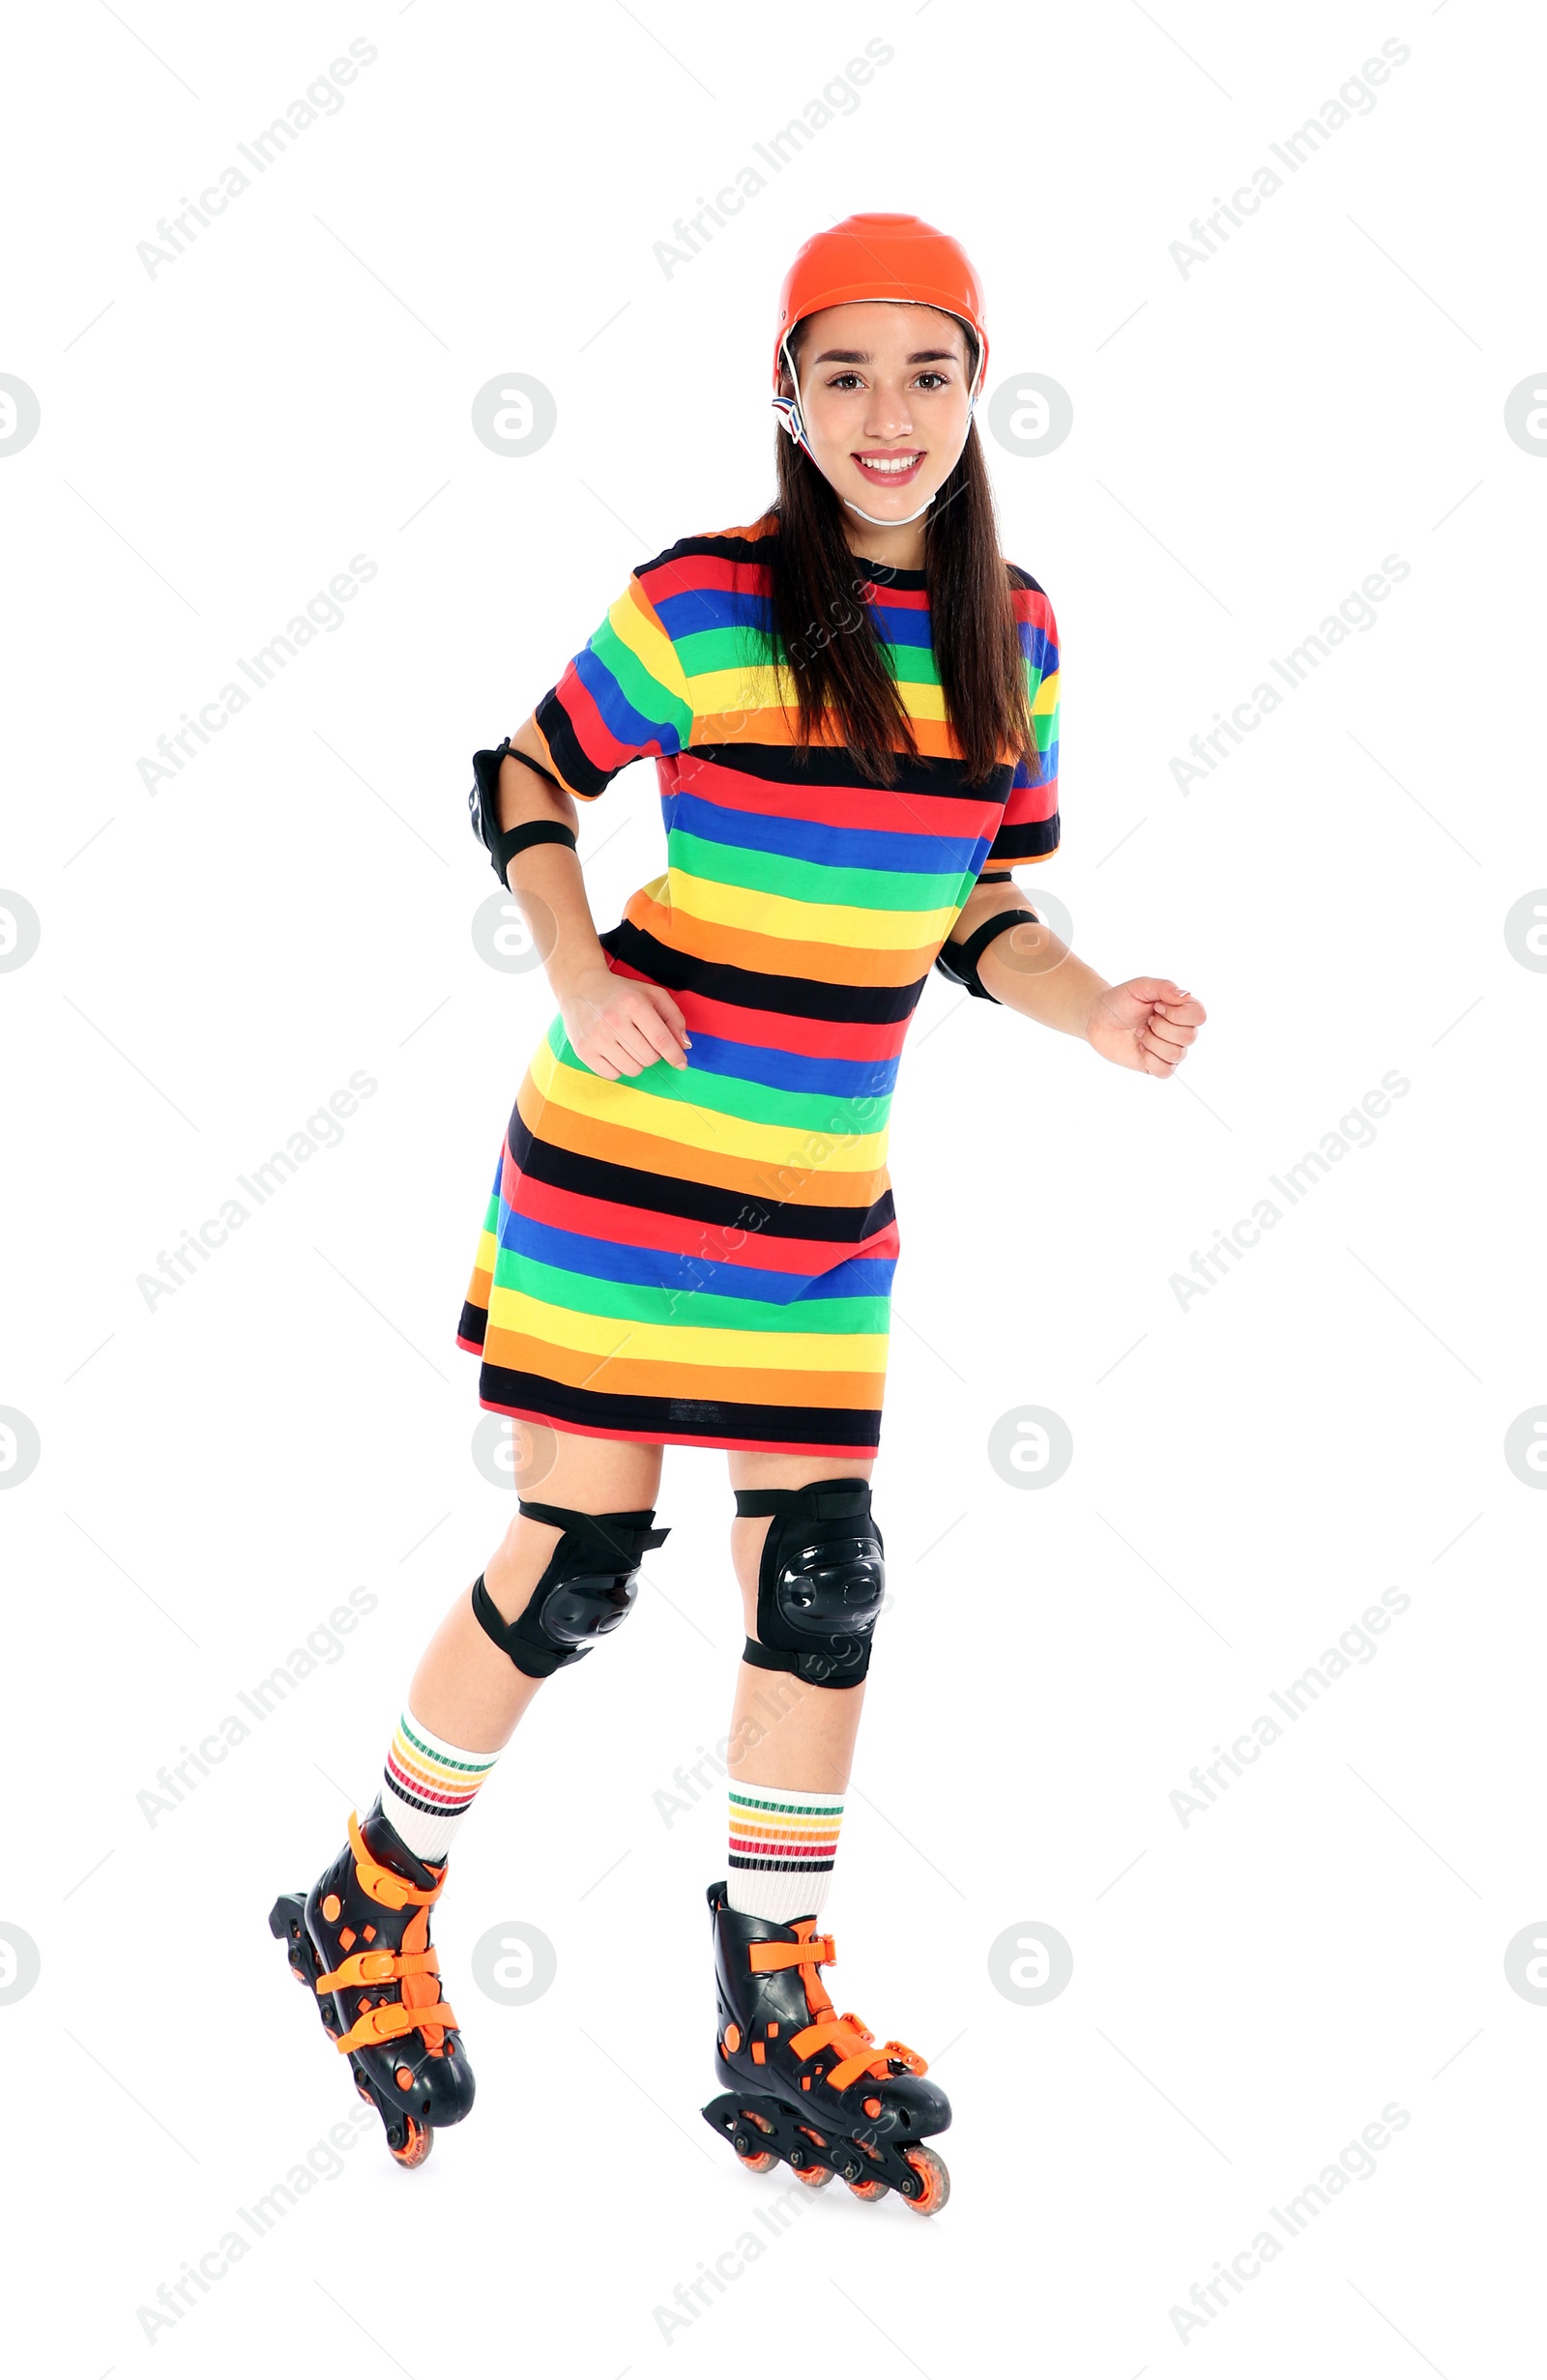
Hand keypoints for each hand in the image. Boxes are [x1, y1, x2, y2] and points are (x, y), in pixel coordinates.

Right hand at [558, 962, 691, 1078]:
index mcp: (633, 1003)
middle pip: (649, 1058)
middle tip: (645, 1042)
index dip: (675, 1055)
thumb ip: (674, 1017)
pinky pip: (613, 1075)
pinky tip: (615, 1052)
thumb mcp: (652, 994)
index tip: (682, 1063)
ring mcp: (596, 1037)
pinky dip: (619, 1068)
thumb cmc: (622, 993)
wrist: (580, 986)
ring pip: (633, 1069)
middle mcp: (613, 1020)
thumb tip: (684, 1045)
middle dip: (654, 1054)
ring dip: (638, 1062)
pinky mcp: (583, 1050)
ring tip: (630, 1046)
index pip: (661, 1039)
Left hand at [1085, 977, 1205, 1076]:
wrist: (1099, 1019)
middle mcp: (1181, 1030)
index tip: (1156, 1007)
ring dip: (1152, 1042)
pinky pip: (1166, 1071)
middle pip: (1189, 1037)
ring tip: (1140, 1032)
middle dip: (1161, 1028)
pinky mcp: (1157, 1066)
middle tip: (1146, 1020)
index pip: (1199, 1016)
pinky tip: (1140, 1049)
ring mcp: (1171, 1049)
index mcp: (1182, 1009)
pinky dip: (1150, 1060)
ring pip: (1177, 1055)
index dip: (1178, 1014)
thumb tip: (1185, 995)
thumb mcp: (1140, 986)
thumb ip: (1163, 987)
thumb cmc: (1121, 1001)